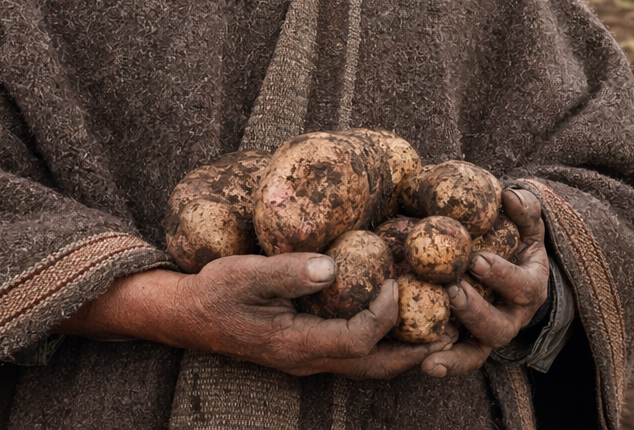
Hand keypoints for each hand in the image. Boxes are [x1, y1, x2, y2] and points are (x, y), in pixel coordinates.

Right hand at [57, 253, 455, 380]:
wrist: (185, 315)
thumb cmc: (214, 291)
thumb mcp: (244, 275)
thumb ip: (286, 271)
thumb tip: (332, 266)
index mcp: (297, 344)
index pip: (358, 340)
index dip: (386, 314)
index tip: (398, 281)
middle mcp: (307, 360)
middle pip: (373, 367)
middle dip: (413, 349)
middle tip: (448, 326)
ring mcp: (306, 359)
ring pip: (365, 366)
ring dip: (401, 349)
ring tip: (432, 326)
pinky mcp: (304, 349)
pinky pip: (352, 354)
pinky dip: (379, 342)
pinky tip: (390, 318)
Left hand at [422, 188, 550, 377]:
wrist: (512, 264)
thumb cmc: (516, 240)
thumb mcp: (526, 223)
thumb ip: (523, 208)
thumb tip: (508, 196)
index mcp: (531, 286)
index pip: (523, 285)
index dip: (501, 275)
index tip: (477, 259)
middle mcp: (514, 316)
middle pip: (500, 325)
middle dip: (475, 309)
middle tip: (451, 290)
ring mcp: (493, 334)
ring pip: (479, 349)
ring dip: (456, 348)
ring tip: (432, 342)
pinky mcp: (473, 345)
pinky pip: (462, 360)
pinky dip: (447, 365)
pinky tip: (426, 366)